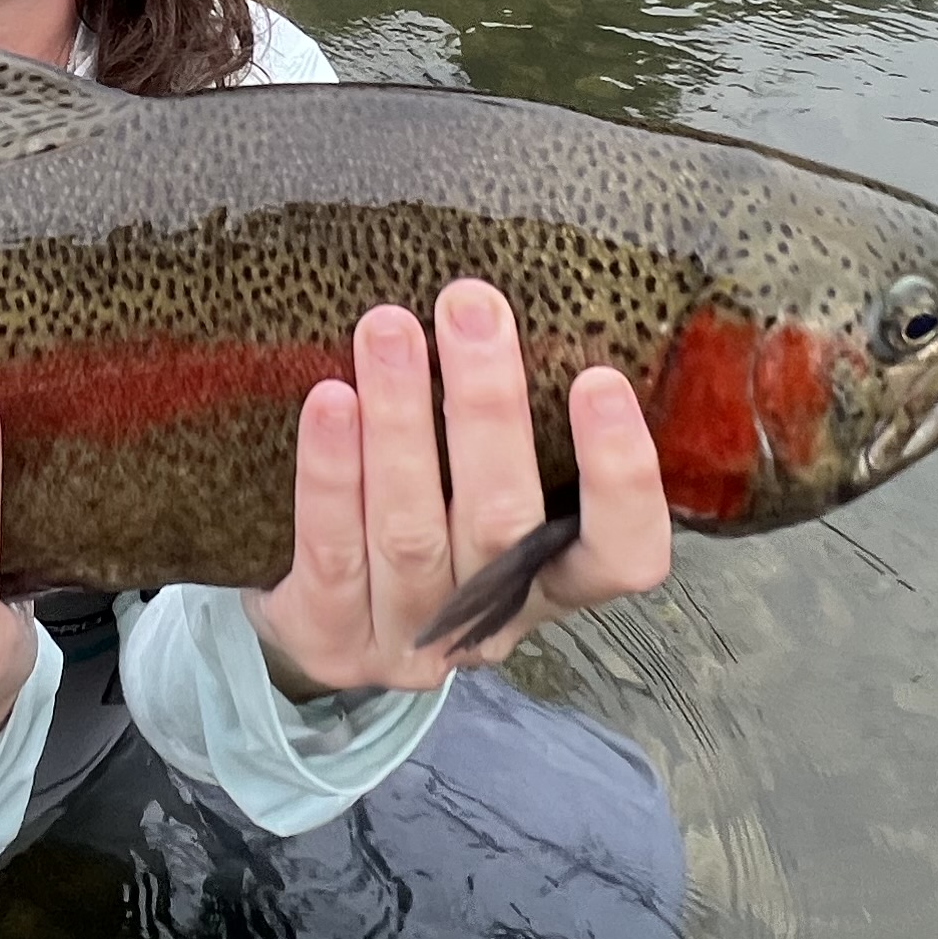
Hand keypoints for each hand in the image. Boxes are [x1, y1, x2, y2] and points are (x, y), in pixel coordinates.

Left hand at [246, 278, 671, 695]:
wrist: (314, 616)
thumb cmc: (419, 518)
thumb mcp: (480, 488)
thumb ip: (500, 427)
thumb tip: (497, 300)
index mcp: (553, 581)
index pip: (623, 553)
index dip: (623, 478)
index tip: (600, 379)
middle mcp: (490, 619)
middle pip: (503, 523)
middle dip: (488, 408)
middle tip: (470, 307)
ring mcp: (409, 638)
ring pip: (411, 531)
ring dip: (402, 423)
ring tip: (389, 330)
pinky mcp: (331, 638)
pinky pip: (332, 551)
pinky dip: (332, 473)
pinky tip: (329, 400)